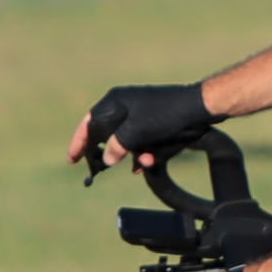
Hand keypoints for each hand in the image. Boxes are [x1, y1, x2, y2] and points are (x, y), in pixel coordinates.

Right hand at [67, 83, 220, 172]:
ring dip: (132, 155)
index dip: (79, 142)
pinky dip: (143, 153)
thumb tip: (106, 159)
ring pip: (127, 142)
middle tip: (102, 169)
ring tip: (144, 162)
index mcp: (115, 102)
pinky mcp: (155, 125)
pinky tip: (147, 163)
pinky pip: (142, 143)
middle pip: (107, 134)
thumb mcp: (135, 132)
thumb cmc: (165, 115)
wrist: (199, 109)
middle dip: (109, 153)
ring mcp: (140, 116)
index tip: (72, 159)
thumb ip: (116, 146)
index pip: (89, 123)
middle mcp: (125, 107)